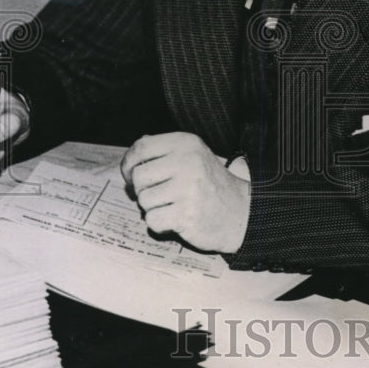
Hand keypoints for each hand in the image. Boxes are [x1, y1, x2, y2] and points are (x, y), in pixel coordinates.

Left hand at [120, 132, 249, 253]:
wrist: (239, 212)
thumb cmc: (208, 185)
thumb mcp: (192, 156)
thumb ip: (163, 152)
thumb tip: (131, 157)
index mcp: (187, 143)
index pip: (141, 147)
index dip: (129, 163)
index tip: (130, 175)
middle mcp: (188, 162)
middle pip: (138, 176)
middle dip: (141, 190)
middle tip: (157, 195)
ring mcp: (188, 189)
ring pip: (144, 200)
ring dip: (152, 208)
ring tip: (172, 206)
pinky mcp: (186, 215)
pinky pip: (152, 220)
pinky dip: (159, 224)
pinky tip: (175, 219)